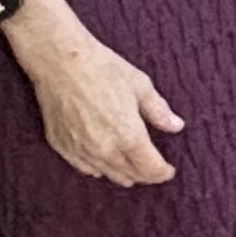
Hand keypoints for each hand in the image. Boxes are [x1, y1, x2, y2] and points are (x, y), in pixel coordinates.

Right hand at [13, 11, 186, 185]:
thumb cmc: (101, 68)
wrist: (59, 61)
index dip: (163, 173)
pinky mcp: (62, 146)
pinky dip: (98, 167)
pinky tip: (103, 162)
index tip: (169, 170)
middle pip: (131, 175)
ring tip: (132, 169)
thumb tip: (176, 126)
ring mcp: (81, 150)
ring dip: (123, 174)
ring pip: (108, 175)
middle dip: (146, 175)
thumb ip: (159, 110)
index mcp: (129, 136)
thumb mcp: (140, 86)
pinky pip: (84, 167)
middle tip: (153, 168)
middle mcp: (105, 150)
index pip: (151, 169)